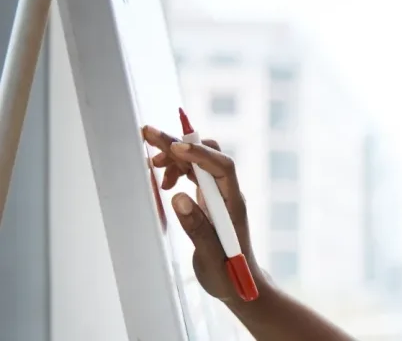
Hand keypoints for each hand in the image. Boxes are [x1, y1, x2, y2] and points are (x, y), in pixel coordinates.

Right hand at [142, 126, 263, 303]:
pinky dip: (177, 170)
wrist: (239, 284)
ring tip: (153, 165)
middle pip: (209, 157)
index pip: (223, 168)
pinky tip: (164, 181)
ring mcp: (219, 196)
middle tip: (148, 133)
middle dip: (180, 143)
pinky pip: (194, 174)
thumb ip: (196, 228)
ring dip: (175, 156)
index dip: (200, 154)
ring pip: (199, 163)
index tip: (174, 147)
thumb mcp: (209, 257)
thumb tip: (179, 197)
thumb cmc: (228, 274)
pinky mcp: (209, 201)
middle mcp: (228, 194)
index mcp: (233, 205)